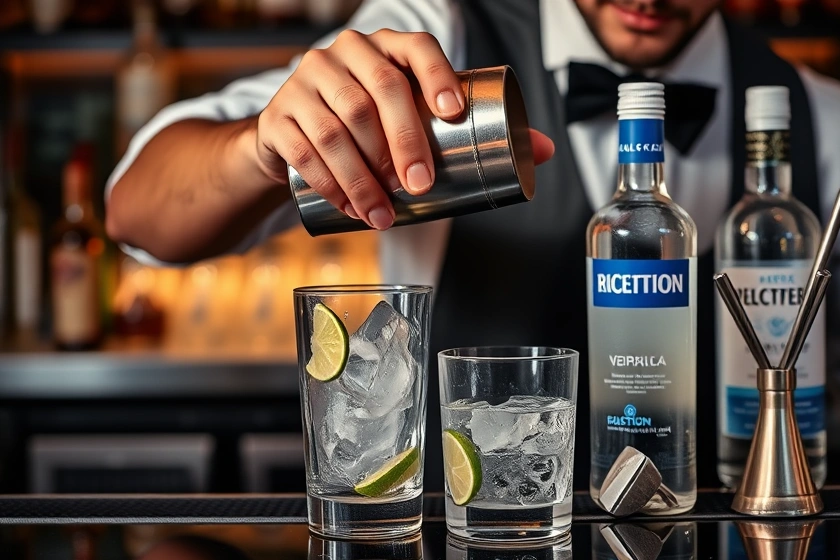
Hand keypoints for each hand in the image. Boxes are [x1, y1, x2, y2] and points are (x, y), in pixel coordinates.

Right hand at [255, 29, 553, 229]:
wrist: (299, 132)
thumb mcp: (420, 117)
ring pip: (338, 128)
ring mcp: (305, 82)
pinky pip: (304, 150)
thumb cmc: (375, 123)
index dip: (436, 76)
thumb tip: (546, 151)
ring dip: (364, 178)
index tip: (454, 114)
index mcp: (387, 47)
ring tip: (385, 215)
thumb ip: (480, 131)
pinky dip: (329, 185)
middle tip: (420, 187)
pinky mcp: (278, 117)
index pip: (416, 48)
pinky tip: (351, 209)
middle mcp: (345, 55)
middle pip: (376, 93)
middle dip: (402, 144)